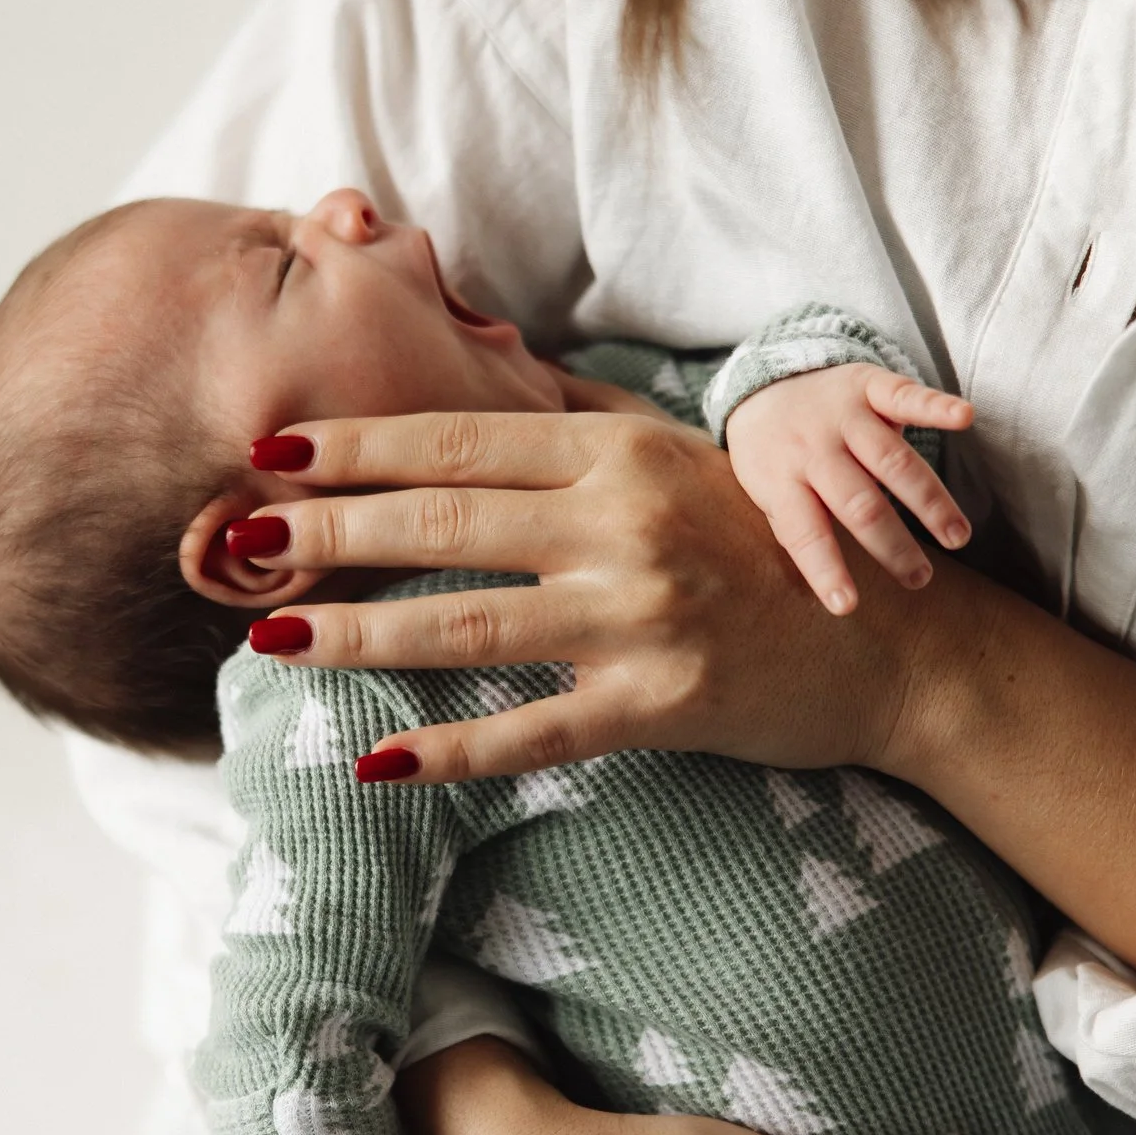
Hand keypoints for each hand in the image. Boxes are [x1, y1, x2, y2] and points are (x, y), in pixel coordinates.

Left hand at [235, 408, 941, 780]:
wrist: (893, 642)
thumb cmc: (769, 543)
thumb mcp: (682, 455)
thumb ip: (584, 423)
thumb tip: (489, 373)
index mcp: (617, 456)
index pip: (462, 443)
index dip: (361, 446)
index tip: (274, 449)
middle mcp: (622, 525)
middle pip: (445, 526)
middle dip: (331, 533)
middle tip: (242, 539)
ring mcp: (640, 617)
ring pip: (469, 626)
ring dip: (358, 637)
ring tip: (271, 643)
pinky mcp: (659, 703)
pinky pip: (534, 731)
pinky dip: (451, 750)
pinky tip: (376, 761)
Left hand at [724, 364, 973, 614]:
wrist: (762, 383)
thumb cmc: (772, 456)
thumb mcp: (765, 492)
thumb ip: (796, 527)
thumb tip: (827, 587)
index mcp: (780, 481)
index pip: (804, 533)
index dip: (825, 569)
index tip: (847, 606)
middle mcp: (813, 449)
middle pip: (859, 504)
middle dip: (892, 545)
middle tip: (920, 579)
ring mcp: (842, 416)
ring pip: (892, 461)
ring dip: (929, 500)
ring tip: (957, 536)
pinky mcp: (867, 386)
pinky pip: (904, 396)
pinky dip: (935, 406)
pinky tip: (963, 417)